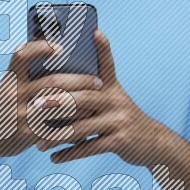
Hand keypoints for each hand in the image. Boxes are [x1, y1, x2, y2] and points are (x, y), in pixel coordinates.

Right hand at [0, 38, 104, 157]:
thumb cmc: (6, 106)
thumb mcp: (10, 87)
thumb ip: (30, 76)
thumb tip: (66, 60)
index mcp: (10, 78)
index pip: (22, 55)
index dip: (41, 48)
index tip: (61, 48)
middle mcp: (13, 94)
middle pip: (53, 82)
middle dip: (80, 81)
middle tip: (98, 81)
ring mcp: (19, 115)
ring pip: (59, 106)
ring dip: (82, 103)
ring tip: (97, 101)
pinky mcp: (26, 134)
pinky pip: (56, 129)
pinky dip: (73, 127)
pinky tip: (86, 125)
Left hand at [33, 29, 163, 165]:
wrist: (152, 143)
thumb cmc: (123, 120)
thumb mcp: (115, 100)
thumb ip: (94, 91)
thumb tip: (62, 88)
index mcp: (112, 89)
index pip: (107, 64)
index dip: (103, 48)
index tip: (95, 32)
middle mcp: (116, 101)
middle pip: (83, 98)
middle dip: (57, 101)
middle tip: (36, 104)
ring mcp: (119, 121)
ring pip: (82, 127)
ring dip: (57, 137)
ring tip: (38, 143)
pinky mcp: (120, 141)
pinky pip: (89, 148)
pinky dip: (70, 154)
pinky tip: (54, 158)